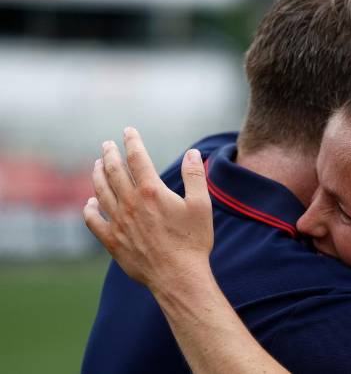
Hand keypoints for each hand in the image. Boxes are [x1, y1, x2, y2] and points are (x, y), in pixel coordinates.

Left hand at [83, 127, 213, 290]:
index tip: (129, 131)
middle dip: (109, 154)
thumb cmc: (193, 241)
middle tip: (107, 145)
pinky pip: (93, 220)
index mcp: (152, 191)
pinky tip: (91, 202)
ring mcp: (119, 222)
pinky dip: (89, 208)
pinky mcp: (112, 241)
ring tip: (97, 164)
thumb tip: (193, 153)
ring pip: (101, 191)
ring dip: (97, 174)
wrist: (178, 276)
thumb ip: (194, 176)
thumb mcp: (202, 205)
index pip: (138, 158)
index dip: (132, 142)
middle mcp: (131, 203)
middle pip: (113, 171)